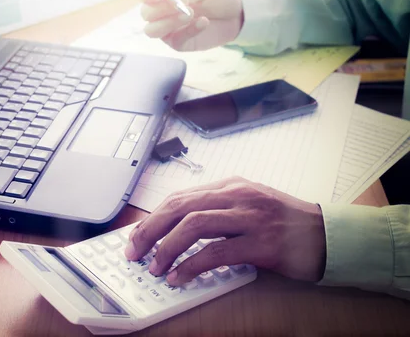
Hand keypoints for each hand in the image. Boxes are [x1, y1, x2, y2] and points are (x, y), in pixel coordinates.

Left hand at [124, 177, 326, 285]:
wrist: (329, 234)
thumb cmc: (285, 222)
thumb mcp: (248, 205)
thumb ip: (217, 211)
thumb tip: (177, 229)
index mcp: (231, 186)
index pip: (180, 197)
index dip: (153, 217)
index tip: (137, 236)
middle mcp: (237, 196)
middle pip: (179, 207)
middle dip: (150, 230)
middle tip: (134, 252)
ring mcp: (250, 217)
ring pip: (193, 226)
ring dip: (167, 248)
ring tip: (154, 267)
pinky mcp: (262, 243)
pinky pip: (216, 253)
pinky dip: (191, 266)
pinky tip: (180, 277)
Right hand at [139, 0, 243, 51]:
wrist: (236, 13)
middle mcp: (161, 13)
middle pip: (146, 13)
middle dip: (162, 7)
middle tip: (185, 0)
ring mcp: (168, 29)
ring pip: (152, 30)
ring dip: (169, 21)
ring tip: (190, 13)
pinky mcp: (179, 43)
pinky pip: (175, 40)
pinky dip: (188, 30)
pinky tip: (203, 22)